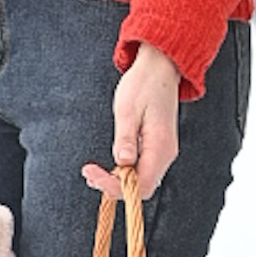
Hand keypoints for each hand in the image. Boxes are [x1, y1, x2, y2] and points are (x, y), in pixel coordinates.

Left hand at [86, 43, 180, 201]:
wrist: (160, 68)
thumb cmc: (143, 85)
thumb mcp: (128, 109)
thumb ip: (126, 138)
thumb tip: (122, 163)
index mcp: (160, 146)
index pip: (141, 184)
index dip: (116, 186)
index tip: (93, 174)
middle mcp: (166, 154)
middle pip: (142, 188)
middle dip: (114, 187)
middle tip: (89, 173)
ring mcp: (163, 152)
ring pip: (142, 181)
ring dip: (117, 181)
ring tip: (93, 172)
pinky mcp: (157, 148)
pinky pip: (142, 170)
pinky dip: (124, 173)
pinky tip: (109, 166)